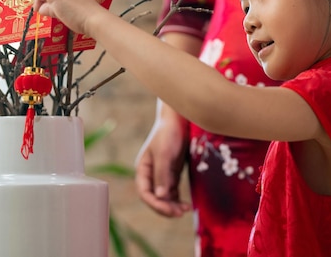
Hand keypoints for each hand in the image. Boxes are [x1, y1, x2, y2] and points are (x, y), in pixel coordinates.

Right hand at [135, 100, 190, 216]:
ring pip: (165, 196)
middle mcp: (151, 173)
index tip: (170, 210)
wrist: (180, 118)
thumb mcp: (164, 154)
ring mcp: (162, 173)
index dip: (156, 204)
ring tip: (186, 210)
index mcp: (143, 169)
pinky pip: (173, 190)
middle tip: (181, 213)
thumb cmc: (168, 133)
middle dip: (166, 207)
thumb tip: (160, 196)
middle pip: (155, 197)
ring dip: (173, 205)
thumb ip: (162, 174)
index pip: (145, 193)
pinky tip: (187, 204)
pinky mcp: (174, 172)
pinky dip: (178, 199)